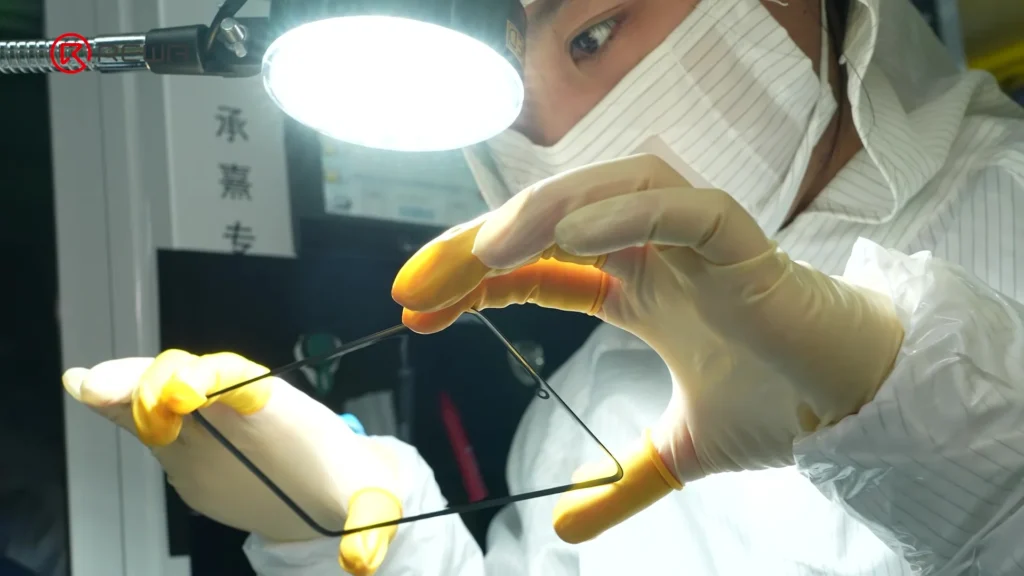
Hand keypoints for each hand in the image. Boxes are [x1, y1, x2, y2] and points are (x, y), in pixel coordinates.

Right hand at [62, 350, 401, 575]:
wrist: (327, 479)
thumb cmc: (345, 484)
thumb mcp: (365, 505)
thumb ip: (362, 526)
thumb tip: (361, 562)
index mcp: (284, 414)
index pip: (250, 386)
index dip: (222, 383)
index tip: (193, 391)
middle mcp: (240, 406)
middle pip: (197, 377)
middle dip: (160, 380)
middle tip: (112, 388)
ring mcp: (209, 418)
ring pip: (164, 388)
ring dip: (128, 386)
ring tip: (89, 387)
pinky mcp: (184, 440)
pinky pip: (147, 414)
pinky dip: (116, 403)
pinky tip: (83, 389)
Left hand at [392, 154, 903, 543]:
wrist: (853, 404)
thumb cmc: (777, 405)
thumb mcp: (676, 454)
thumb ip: (620, 485)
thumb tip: (564, 529)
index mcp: (638, 286)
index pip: (541, 264)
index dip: (479, 277)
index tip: (419, 305)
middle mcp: (658, 251)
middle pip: (558, 218)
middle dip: (484, 241)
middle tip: (420, 281)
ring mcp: (696, 238)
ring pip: (612, 186)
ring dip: (545, 210)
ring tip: (485, 252)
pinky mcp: (742, 240)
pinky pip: (683, 205)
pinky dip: (629, 210)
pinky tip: (573, 235)